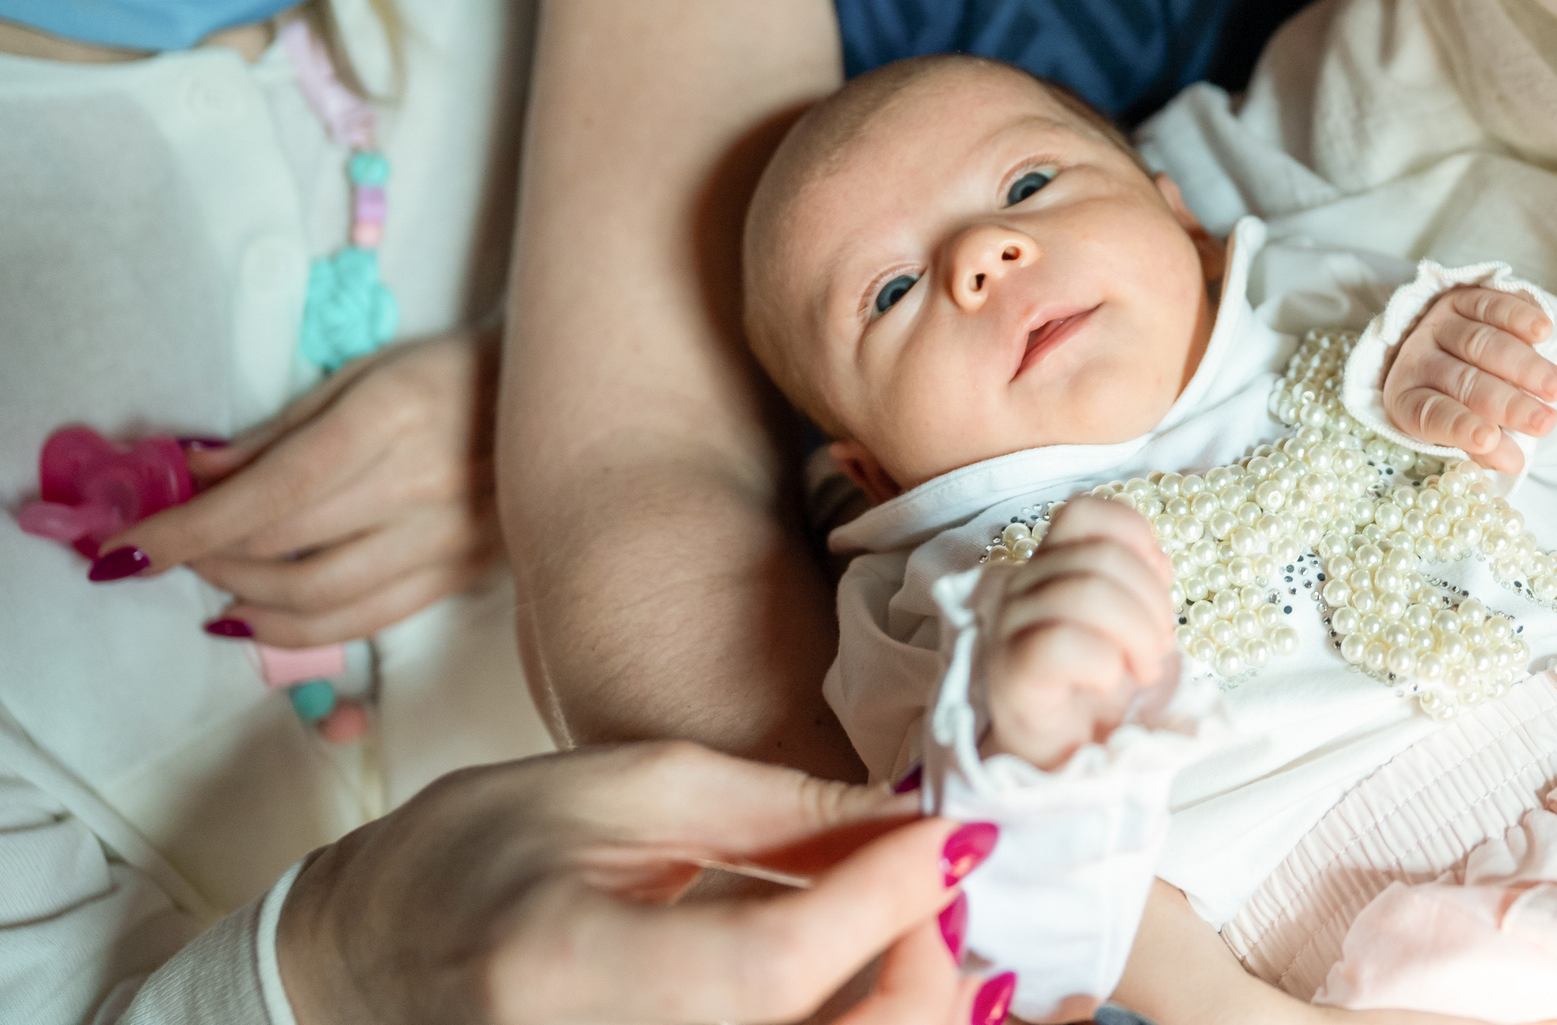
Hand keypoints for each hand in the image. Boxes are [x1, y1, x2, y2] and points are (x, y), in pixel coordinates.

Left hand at [103, 330, 500, 645]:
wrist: (564, 398)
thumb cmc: (454, 373)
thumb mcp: (364, 376)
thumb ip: (280, 433)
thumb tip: (194, 474)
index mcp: (389, 418)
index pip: (268, 493)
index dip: (185, 528)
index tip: (121, 550)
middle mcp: (422, 485)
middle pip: (285, 549)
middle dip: (207, 558)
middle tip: (170, 551)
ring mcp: (450, 537)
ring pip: (322, 600)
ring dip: (246, 600)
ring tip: (215, 581)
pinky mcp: (466, 572)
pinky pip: (368, 620)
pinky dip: (301, 631)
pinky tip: (260, 617)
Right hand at [278, 741, 998, 1024]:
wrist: (365, 956)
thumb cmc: (486, 850)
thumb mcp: (633, 787)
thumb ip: (786, 813)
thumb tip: (922, 827)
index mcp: (557, 968)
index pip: (768, 966)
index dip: (886, 904)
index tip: (958, 839)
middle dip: (919, 977)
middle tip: (944, 894)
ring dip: (902, 1011)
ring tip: (923, 939)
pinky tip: (879, 988)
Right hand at [984, 498, 1175, 770]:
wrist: (1059, 758)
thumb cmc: (1093, 687)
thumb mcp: (1126, 623)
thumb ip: (1136, 580)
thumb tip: (1157, 562)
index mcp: (1048, 563)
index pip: (1084, 512)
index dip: (1134, 537)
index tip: (1160, 581)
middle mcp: (1020, 584)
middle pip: (1100, 556)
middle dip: (1152, 603)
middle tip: (1161, 647)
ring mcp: (1008, 626)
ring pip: (1085, 594)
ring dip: (1138, 636)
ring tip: (1144, 671)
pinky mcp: (1007, 672)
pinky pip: (1059, 643)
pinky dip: (1103, 664)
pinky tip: (1107, 685)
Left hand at [1380, 286, 1556, 473]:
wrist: (1450, 351)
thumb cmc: (1460, 406)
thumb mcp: (1462, 432)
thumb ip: (1485, 448)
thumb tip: (1514, 463)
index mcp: (1407, 400)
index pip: (1431, 415)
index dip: (1459, 427)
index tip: (1489, 439)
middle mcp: (1417, 358)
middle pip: (1463, 381)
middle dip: (1508, 403)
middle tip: (1545, 422)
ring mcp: (1439, 324)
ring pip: (1481, 343)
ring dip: (1524, 365)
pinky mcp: (1462, 298)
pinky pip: (1490, 305)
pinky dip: (1517, 316)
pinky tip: (1543, 331)